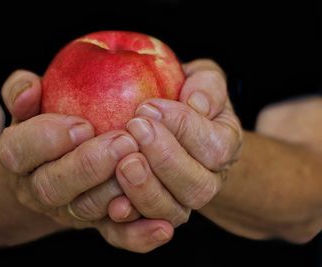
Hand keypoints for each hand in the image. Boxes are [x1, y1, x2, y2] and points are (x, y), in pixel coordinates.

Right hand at [0, 70, 173, 251]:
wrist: (54, 167)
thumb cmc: (48, 125)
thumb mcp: (30, 105)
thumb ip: (22, 91)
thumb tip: (30, 87)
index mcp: (18, 156)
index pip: (18, 151)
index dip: (47, 139)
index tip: (83, 124)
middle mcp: (38, 189)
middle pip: (53, 187)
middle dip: (88, 165)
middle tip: (124, 142)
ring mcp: (69, 210)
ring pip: (86, 210)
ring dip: (115, 192)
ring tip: (143, 164)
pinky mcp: (98, 224)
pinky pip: (115, 236)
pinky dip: (137, 234)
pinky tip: (162, 226)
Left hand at [108, 59, 242, 225]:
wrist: (168, 131)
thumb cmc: (183, 99)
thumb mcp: (202, 81)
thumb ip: (207, 85)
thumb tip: (197, 103)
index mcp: (222, 149)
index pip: (215, 148)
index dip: (184, 128)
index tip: (149, 106)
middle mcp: (205, 182)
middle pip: (196, 187)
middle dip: (166, 158)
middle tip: (135, 128)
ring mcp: (179, 203)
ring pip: (170, 211)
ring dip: (146, 188)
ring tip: (124, 161)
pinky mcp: (149, 217)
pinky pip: (142, 232)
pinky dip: (130, 224)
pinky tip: (114, 204)